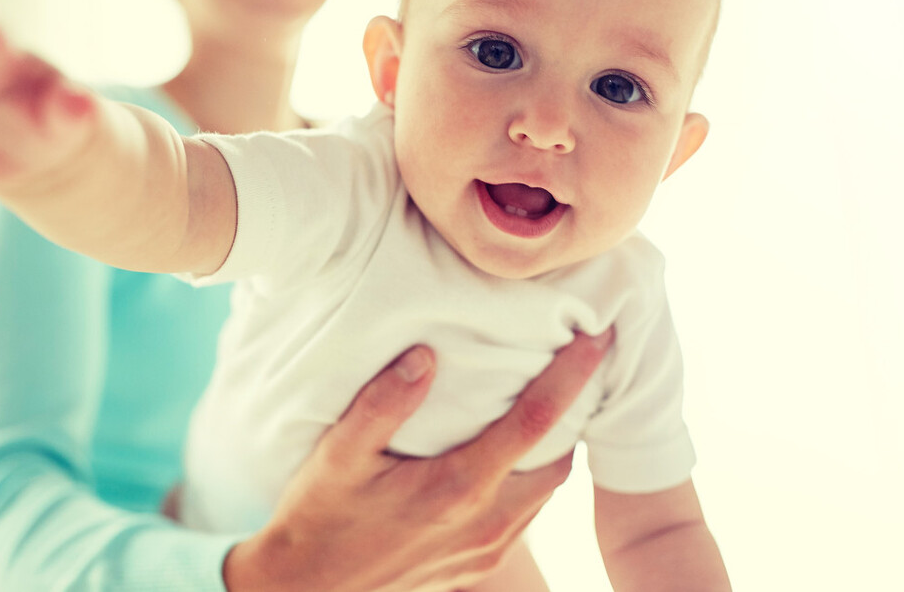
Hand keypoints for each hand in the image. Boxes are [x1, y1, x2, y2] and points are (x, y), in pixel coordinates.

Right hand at [224, 327, 614, 591]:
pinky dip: (532, 478)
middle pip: (557, 461)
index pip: (533, 422)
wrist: (306, 590)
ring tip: (552, 402)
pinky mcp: (478, 568)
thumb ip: (384, 404)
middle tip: (582, 364)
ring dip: (554, 447)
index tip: (598, 338)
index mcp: (457, 488)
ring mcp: (486, 551)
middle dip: (577, 412)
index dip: (571, 377)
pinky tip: (513, 455)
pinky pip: (525, 515)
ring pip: (545, 491)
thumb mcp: (339, 454)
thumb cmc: (319, 515)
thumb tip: (427, 356)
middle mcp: (484, 524)